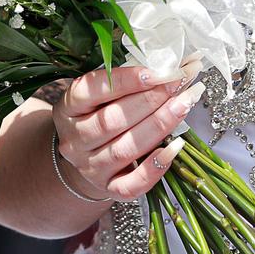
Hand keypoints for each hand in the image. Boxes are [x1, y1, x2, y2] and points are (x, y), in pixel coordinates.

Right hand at [51, 61, 203, 202]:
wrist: (88, 156)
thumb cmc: (100, 114)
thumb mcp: (102, 94)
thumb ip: (127, 81)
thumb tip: (168, 65)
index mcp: (69, 107)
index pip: (91, 90)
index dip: (125, 80)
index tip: (156, 70)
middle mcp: (75, 139)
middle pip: (112, 120)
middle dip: (151, 99)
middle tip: (179, 81)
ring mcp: (90, 167)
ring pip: (125, 149)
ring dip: (160, 125)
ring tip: (185, 104)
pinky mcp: (109, 188)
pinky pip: (133, 184)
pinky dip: (156, 166)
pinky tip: (176, 146)